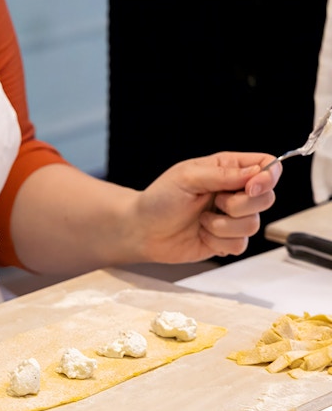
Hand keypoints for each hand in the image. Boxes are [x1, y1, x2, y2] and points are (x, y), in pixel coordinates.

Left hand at [134, 151, 280, 262]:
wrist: (143, 231)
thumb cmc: (159, 199)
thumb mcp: (187, 177)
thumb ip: (223, 174)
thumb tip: (256, 173)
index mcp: (227, 169)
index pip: (266, 165)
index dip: (268, 177)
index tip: (251, 187)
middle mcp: (233, 192)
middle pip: (266, 198)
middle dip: (240, 205)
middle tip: (215, 202)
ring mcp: (231, 218)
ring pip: (253, 225)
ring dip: (223, 225)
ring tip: (201, 220)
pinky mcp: (226, 241)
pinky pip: (240, 245)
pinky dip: (219, 241)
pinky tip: (202, 234)